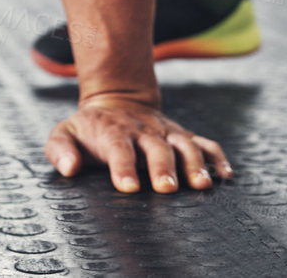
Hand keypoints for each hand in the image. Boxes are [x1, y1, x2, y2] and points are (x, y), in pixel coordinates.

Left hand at [45, 93, 232, 193]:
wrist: (117, 100)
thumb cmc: (89, 128)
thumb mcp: (65, 132)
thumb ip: (60, 149)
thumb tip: (69, 168)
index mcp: (114, 132)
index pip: (118, 149)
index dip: (123, 167)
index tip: (128, 187)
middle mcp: (144, 132)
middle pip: (156, 148)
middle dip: (163, 167)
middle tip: (167, 188)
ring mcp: (166, 133)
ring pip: (185, 145)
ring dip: (195, 164)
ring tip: (202, 185)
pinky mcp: (183, 136)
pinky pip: (205, 144)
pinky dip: (218, 158)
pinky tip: (226, 176)